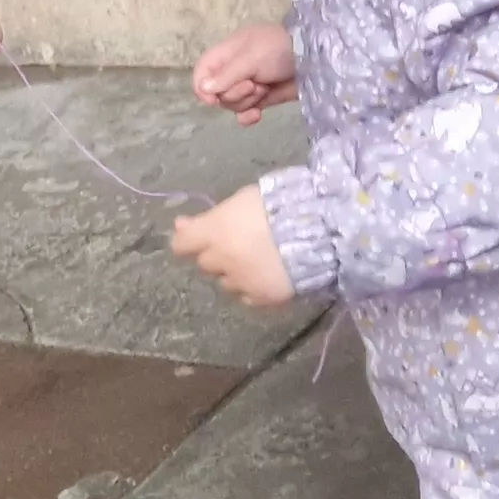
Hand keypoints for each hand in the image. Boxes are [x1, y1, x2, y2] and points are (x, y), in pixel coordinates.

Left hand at [172, 185, 295, 308]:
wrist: (319, 230)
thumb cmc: (280, 205)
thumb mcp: (242, 201)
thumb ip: (211, 217)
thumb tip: (180, 225)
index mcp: (214, 232)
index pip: (181, 245)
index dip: (187, 241)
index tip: (196, 238)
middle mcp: (222, 260)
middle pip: (205, 264)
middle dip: (216, 256)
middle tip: (238, 245)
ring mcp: (241, 282)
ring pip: (226, 283)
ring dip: (235, 273)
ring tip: (259, 260)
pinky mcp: (262, 297)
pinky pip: (248, 296)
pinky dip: (253, 288)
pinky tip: (269, 275)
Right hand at [191, 25, 297, 124]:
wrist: (315, 58)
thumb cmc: (280, 49)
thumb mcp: (250, 58)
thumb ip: (226, 75)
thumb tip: (204, 90)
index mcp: (227, 54)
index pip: (202, 72)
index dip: (203, 88)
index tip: (214, 98)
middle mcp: (234, 70)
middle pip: (217, 93)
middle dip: (233, 94)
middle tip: (253, 85)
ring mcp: (249, 85)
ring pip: (231, 104)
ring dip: (246, 101)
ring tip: (264, 89)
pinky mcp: (263, 99)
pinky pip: (245, 113)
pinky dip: (247, 116)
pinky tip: (256, 116)